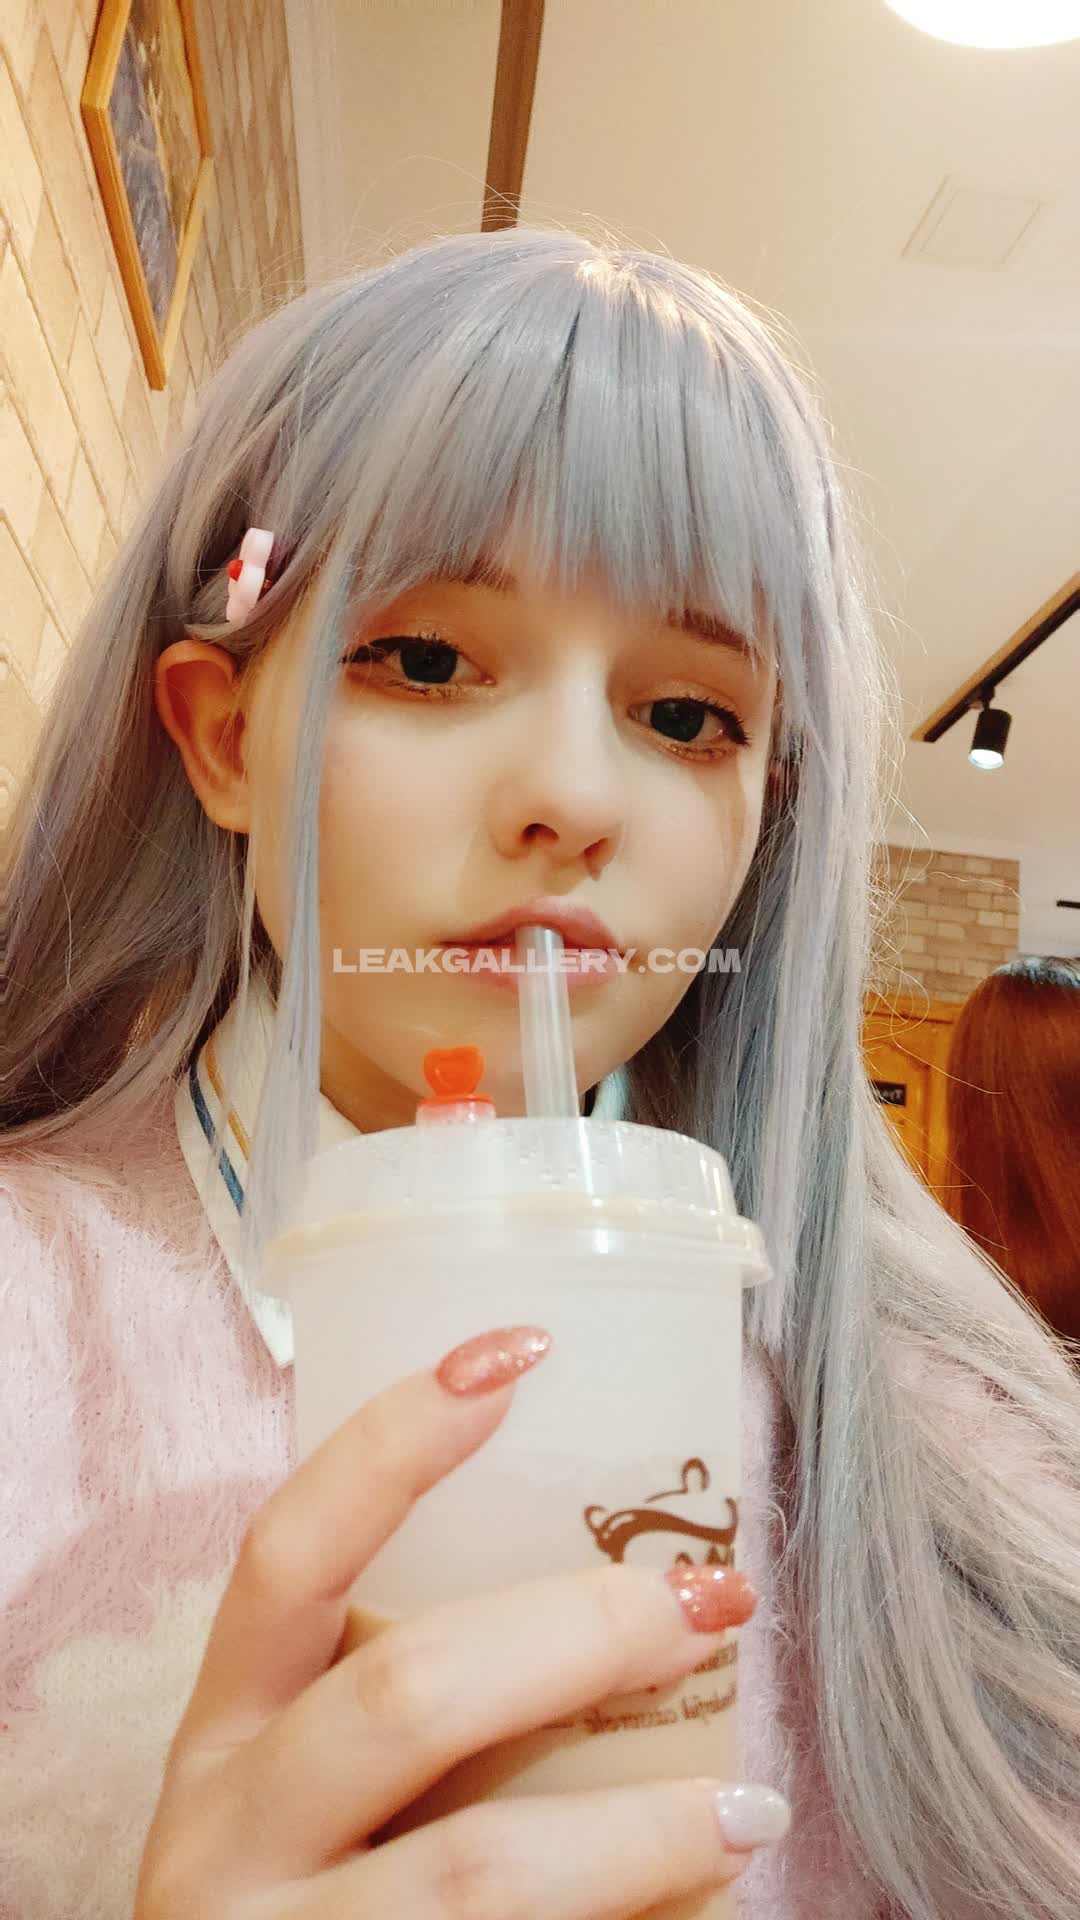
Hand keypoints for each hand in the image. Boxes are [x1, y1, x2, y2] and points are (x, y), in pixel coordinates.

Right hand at [134, 1325, 789, 1916]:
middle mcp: (223, 1829)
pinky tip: (704, 1904)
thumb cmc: (332, 1890)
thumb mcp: (333, 1782)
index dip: (393, 1442)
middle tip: (713, 1598)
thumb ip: (432, 1693)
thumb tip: (644, 1580)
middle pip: (409, 1694)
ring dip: (639, 1830)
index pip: (287, 1548)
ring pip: (478, 1869)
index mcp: (225, 1726)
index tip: (517, 1351)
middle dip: (583, 1634)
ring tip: (748, 1808)